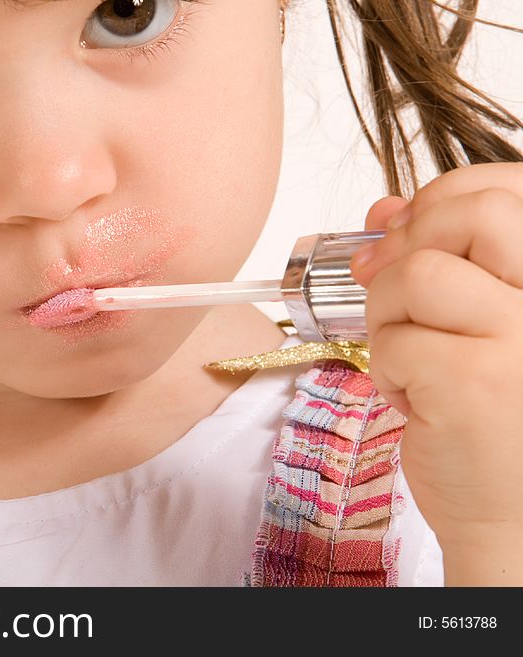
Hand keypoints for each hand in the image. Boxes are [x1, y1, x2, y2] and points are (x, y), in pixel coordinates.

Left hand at [350, 163, 522, 584]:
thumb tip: (386, 208)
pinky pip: (391, 339)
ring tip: (408, 355)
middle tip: (392, 284)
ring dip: (387, 312)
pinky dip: (385, 367)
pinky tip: (413, 398)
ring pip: (414, 274)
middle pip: (469, 214)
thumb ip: (447, 256)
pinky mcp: (472, 385)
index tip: (412, 229)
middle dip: (408, 242)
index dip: (444, 198)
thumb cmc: (501, 419)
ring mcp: (521, 341)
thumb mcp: (487, 322)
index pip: (507, 191)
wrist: (514, 518)